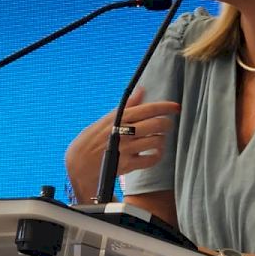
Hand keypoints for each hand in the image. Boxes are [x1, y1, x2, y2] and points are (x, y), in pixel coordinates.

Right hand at [65, 88, 179, 201]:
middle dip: (166, 124)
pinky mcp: (128, 165)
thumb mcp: (106, 120)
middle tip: (166, 125)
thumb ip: (126, 106)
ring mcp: (126, 149)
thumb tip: (141, 90)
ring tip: (157, 139)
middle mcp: (123, 132)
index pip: (147, 109)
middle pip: (157, 124)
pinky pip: (151, 159)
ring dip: (161, 140)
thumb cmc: (92, 140)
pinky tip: (154, 152)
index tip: (176, 107)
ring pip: (157, 141)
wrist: (79, 165)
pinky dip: (156, 155)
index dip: (164, 107)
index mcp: (118, 118)